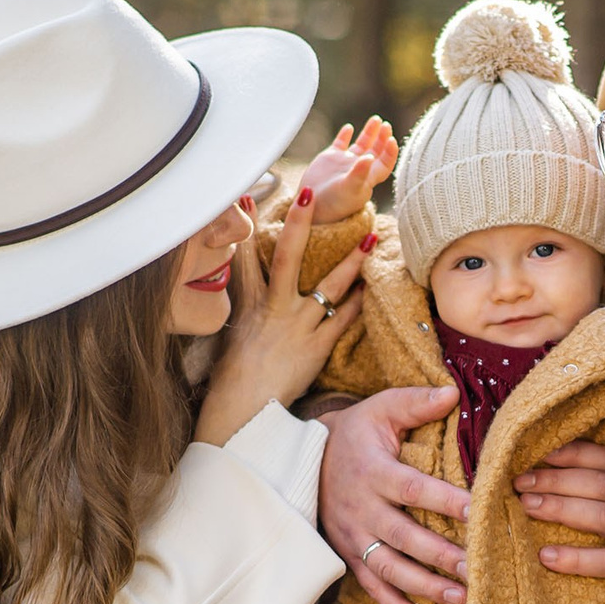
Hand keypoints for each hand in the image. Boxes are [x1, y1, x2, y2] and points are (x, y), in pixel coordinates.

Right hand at [194, 189, 368, 446]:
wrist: (243, 412)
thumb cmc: (233, 381)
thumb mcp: (232, 339)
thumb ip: (246, 316)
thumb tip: (251, 303)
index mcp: (249, 306)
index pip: (247, 258)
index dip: (247, 228)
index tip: (247, 197)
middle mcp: (274, 309)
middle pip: (288, 257)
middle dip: (298, 223)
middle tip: (309, 192)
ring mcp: (297, 327)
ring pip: (328, 286)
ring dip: (350, 261)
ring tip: (370, 236)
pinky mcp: (316, 348)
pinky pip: (343, 320)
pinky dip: (358, 303)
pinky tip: (372, 285)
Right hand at [298, 119, 397, 220]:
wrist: (311, 208)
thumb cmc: (335, 204)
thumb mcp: (350, 189)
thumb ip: (360, 173)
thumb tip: (369, 157)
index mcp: (369, 178)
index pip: (385, 163)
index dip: (390, 152)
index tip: (391, 139)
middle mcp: (360, 169)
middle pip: (376, 151)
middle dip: (382, 138)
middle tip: (385, 125)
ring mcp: (345, 163)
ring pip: (362, 144)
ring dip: (369, 132)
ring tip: (376, 119)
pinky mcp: (330, 159)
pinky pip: (341, 143)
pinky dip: (345, 135)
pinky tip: (349, 128)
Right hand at [317, 386, 472, 603]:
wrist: (304, 460)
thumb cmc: (355, 433)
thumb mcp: (380, 409)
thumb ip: (416, 402)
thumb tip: (453, 392)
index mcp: (374, 472)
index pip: (413, 489)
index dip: (445, 501)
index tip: (479, 511)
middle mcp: (361, 509)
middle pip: (404, 537)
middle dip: (441, 554)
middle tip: (478, 566)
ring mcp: (353, 537)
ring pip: (390, 568)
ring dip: (425, 586)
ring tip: (463, 597)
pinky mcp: (349, 555)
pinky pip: (371, 586)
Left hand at [515, 441, 604, 603]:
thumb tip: (555, 472)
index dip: (571, 454)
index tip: (536, 453)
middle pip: (599, 483)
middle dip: (555, 480)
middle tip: (520, 482)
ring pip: (603, 516)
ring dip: (562, 508)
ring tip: (527, 507)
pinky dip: (577, 559)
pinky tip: (546, 556)